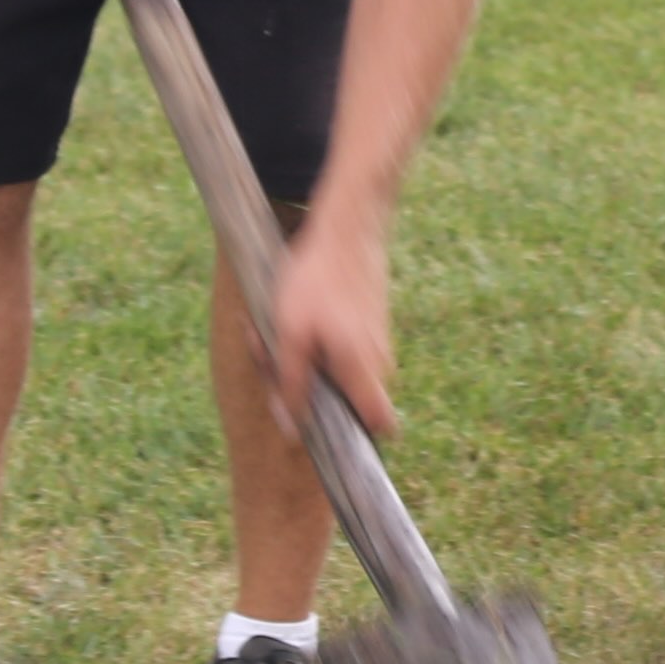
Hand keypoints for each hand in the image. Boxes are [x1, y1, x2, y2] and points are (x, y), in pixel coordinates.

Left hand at [270, 195, 396, 440]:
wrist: (347, 226)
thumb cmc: (314, 280)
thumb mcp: (290, 335)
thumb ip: (292, 385)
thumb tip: (292, 431)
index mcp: (361, 369)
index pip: (380, 423)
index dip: (361, 437)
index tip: (334, 437)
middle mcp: (378, 358)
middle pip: (357, 399)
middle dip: (322, 395)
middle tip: (283, 369)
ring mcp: (379, 337)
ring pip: (349, 370)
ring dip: (317, 364)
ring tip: (284, 333)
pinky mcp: (371, 318)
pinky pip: (347, 348)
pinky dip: (323, 343)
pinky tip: (300, 315)